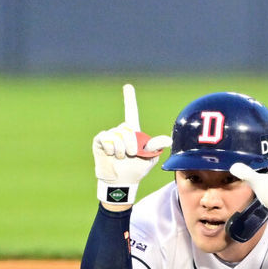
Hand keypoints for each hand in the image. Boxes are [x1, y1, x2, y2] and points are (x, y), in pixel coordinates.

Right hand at [93, 83, 171, 206]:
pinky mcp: (100, 141)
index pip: (131, 111)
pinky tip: (112, 155)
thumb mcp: (150, 158)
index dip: (129, 98)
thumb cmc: (136, 169)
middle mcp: (120, 131)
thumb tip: (168, 140)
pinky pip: (107, 139)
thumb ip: (156, 146)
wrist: (122, 182)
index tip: (127, 86)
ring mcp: (109, 135)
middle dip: (132, 144)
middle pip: (128, 129)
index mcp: (133, 132)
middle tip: (131, 154)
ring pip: (118, 136)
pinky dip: (112, 149)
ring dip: (122, 150)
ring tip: (121, 157)